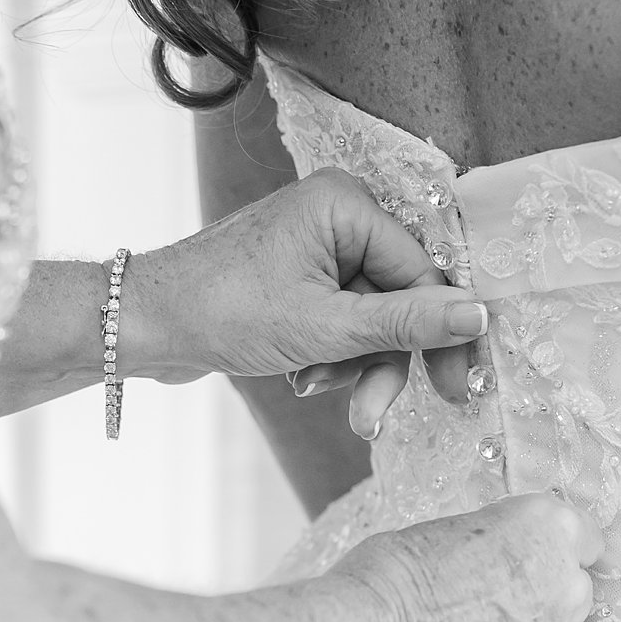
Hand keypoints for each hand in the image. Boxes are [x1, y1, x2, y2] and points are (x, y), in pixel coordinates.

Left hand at [122, 169, 485, 431]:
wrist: (142, 325)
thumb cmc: (221, 313)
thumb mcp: (326, 329)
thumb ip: (407, 324)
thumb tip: (478, 315)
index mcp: (346, 204)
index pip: (423, 274)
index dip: (443, 335)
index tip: (458, 389)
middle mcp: (336, 213)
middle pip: (398, 299)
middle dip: (384, 362)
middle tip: (374, 418)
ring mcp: (316, 244)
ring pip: (370, 318)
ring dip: (353, 365)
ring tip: (316, 390)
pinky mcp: (300, 274)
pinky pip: (342, 319)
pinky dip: (330, 355)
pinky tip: (300, 375)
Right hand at [333, 495, 604, 621]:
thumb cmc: (387, 581)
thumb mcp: (443, 533)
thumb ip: (490, 545)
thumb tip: (494, 559)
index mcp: (546, 530)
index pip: (584, 537)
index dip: (552, 550)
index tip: (534, 557)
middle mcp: (563, 588)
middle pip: (573, 592)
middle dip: (542, 597)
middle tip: (487, 602)